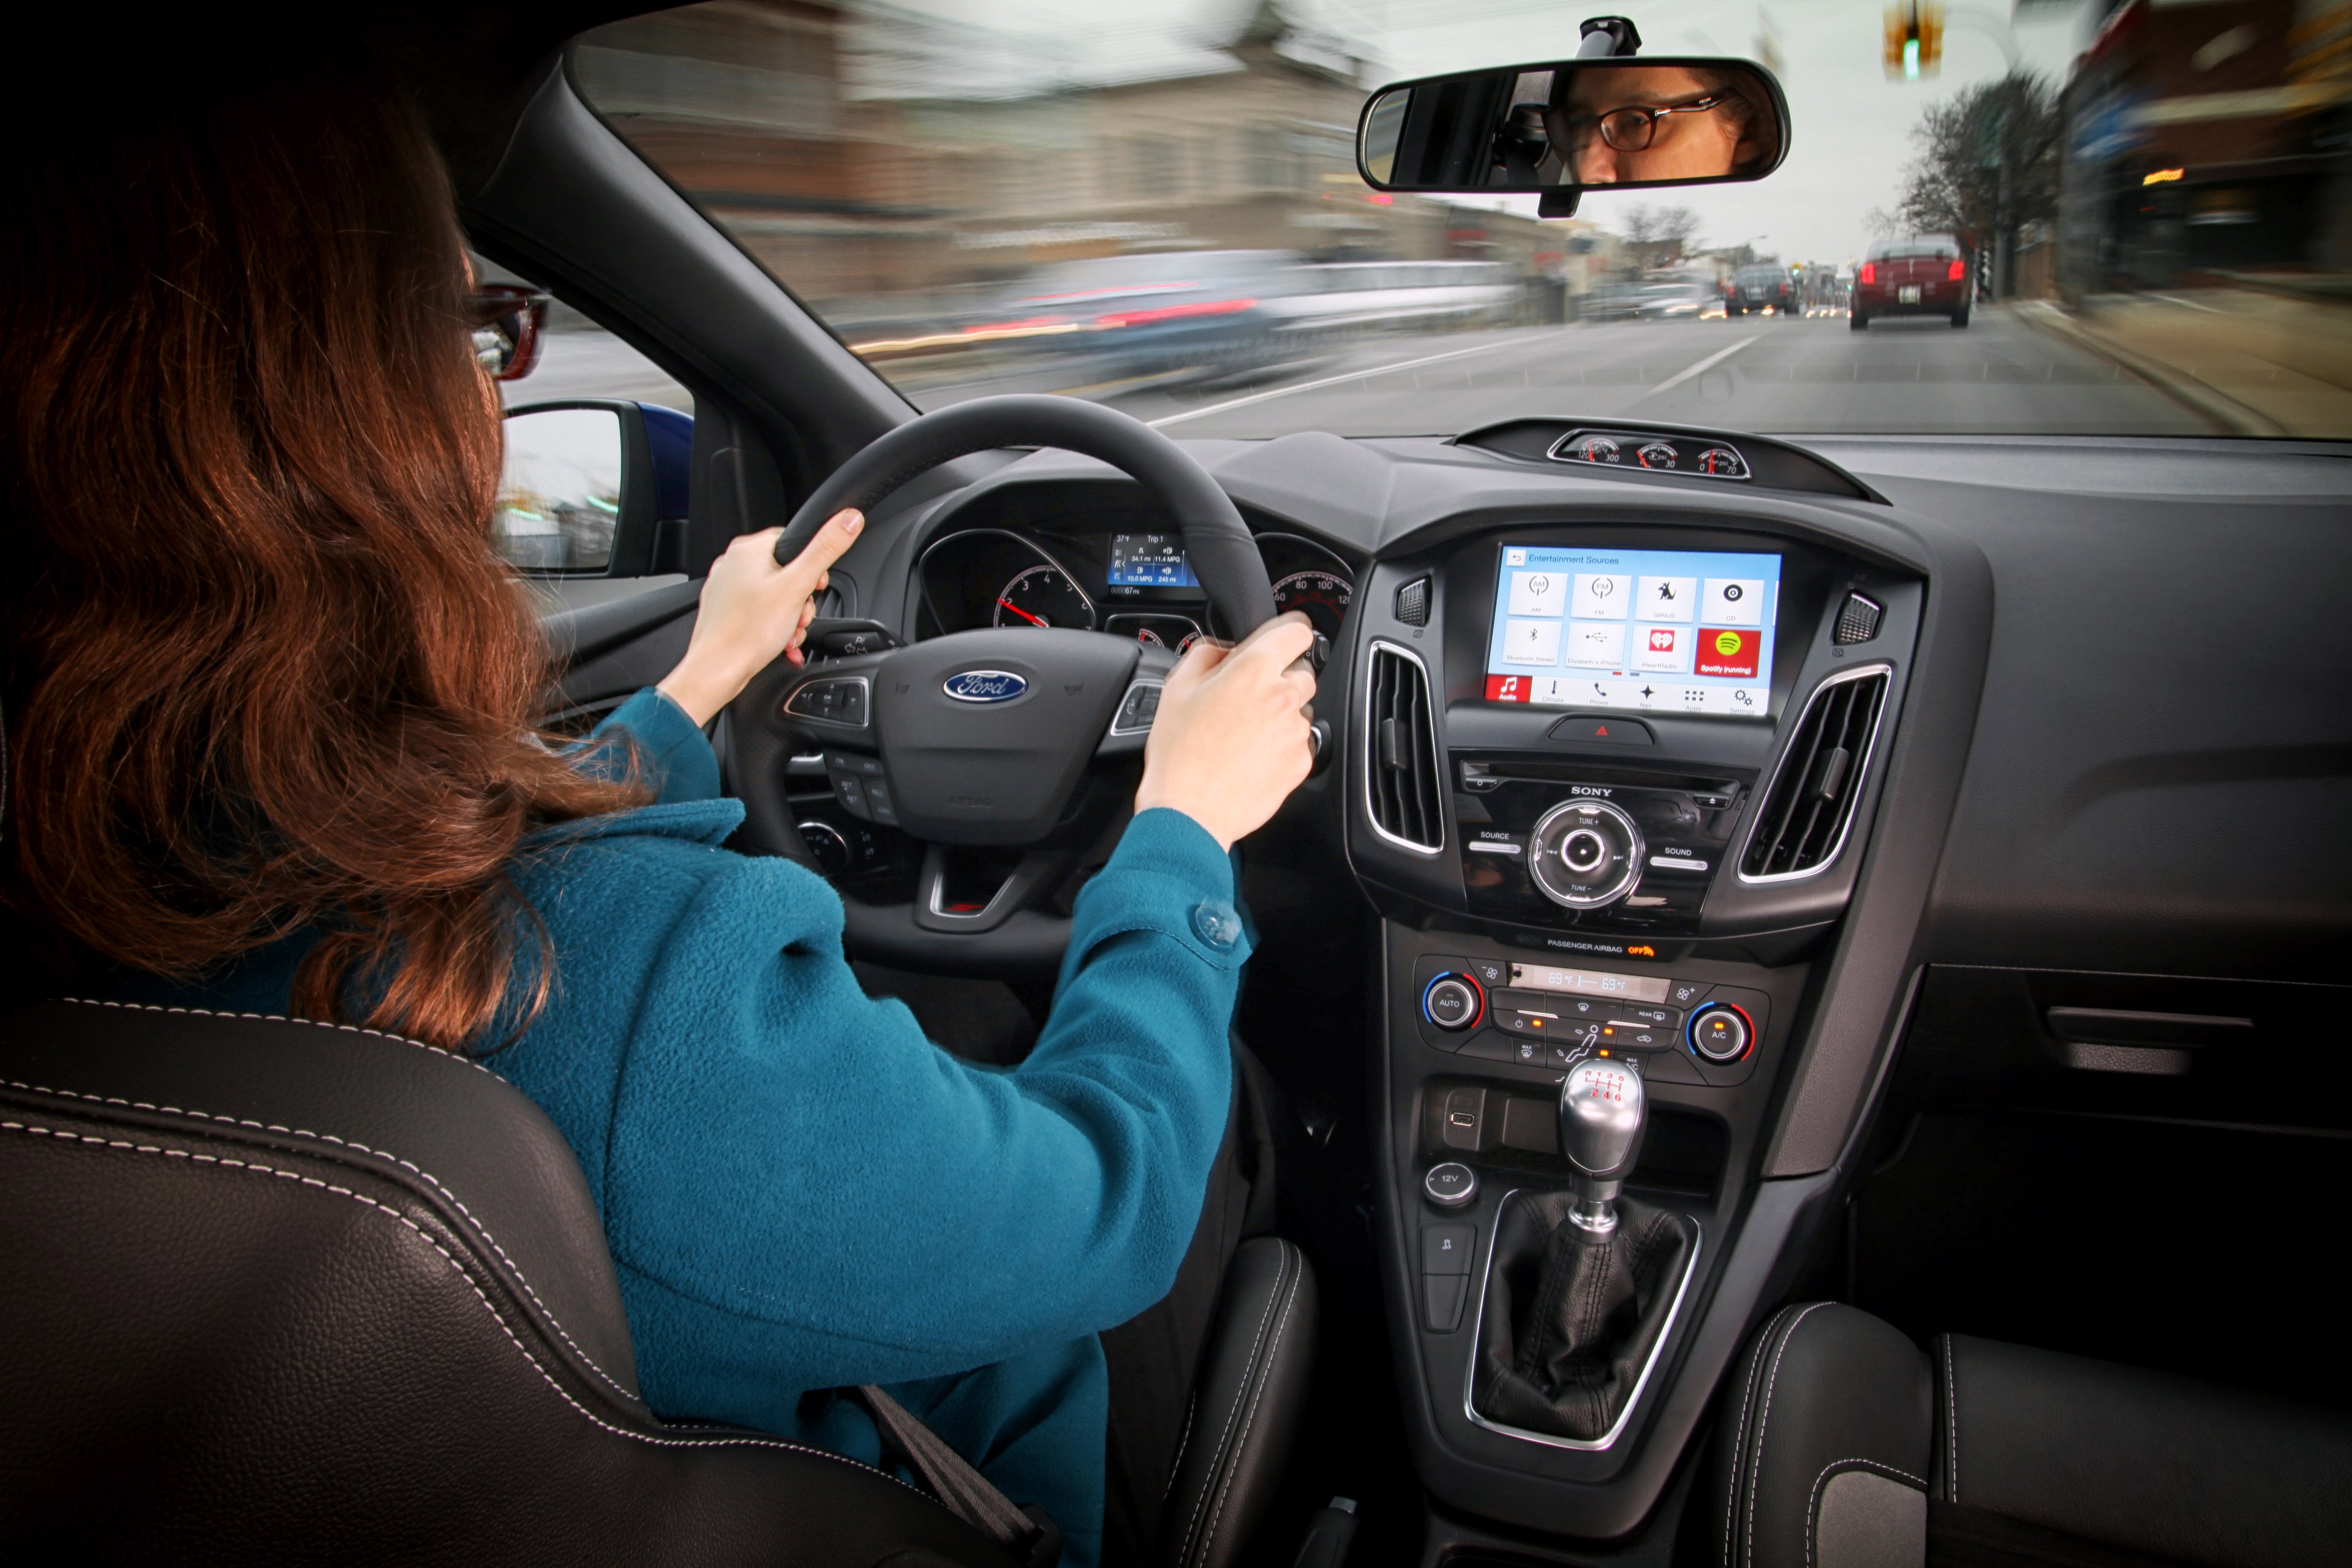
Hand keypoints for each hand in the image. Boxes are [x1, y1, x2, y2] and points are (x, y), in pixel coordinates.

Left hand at [657, 511, 862, 725]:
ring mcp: (726, 588)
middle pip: (786, 573)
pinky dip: (774, 627)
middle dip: (801, 600)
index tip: (813, 589)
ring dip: (790, 617)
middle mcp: (733, 564)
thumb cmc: (747, 632)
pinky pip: (760, 612)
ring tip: (786, 634)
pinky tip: (778, 642)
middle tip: (799, 617)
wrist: (716, 671)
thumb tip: (849, 519)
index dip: (812, 568)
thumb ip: (825, 550)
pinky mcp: (725, 611)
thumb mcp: (797, 587)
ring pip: (775, 596)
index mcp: (748, 549)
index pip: (794, 543)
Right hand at [1134, 611, 1318, 850]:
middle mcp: (1282, 697)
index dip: (1289, 632)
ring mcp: (1296, 732)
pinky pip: (1300, 741)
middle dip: (1279, 678)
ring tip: (1244, 733)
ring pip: (1300, 709)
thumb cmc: (1180, 753)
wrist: (1190, 811)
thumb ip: (1206, 652)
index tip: (1284, 639)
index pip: (1297, 631)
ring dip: (1280, 713)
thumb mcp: (1177, 687)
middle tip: (1247, 698)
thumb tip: (1224, 648)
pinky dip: (1281, 744)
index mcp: (1253, 670)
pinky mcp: (1301, 762)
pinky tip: (1251, 754)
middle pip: (1301, 671)